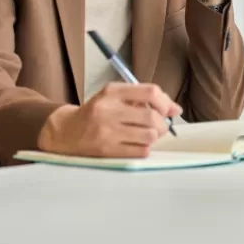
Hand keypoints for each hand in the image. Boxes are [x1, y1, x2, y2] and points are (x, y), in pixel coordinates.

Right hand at [38, 83, 182, 157]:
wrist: (67, 132)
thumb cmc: (97, 112)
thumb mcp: (114, 96)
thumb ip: (143, 98)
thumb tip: (176, 109)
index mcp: (112, 92)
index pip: (150, 92)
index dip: (165, 102)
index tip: (168, 110)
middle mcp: (109, 110)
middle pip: (151, 116)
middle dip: (162, 123)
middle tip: (160, 126)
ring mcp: (107, 132)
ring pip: (149, 135)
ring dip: (154, 136)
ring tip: (148, 134)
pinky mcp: (107, 151)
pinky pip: (140, 151)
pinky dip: (145, 148)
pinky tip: (137, 144)